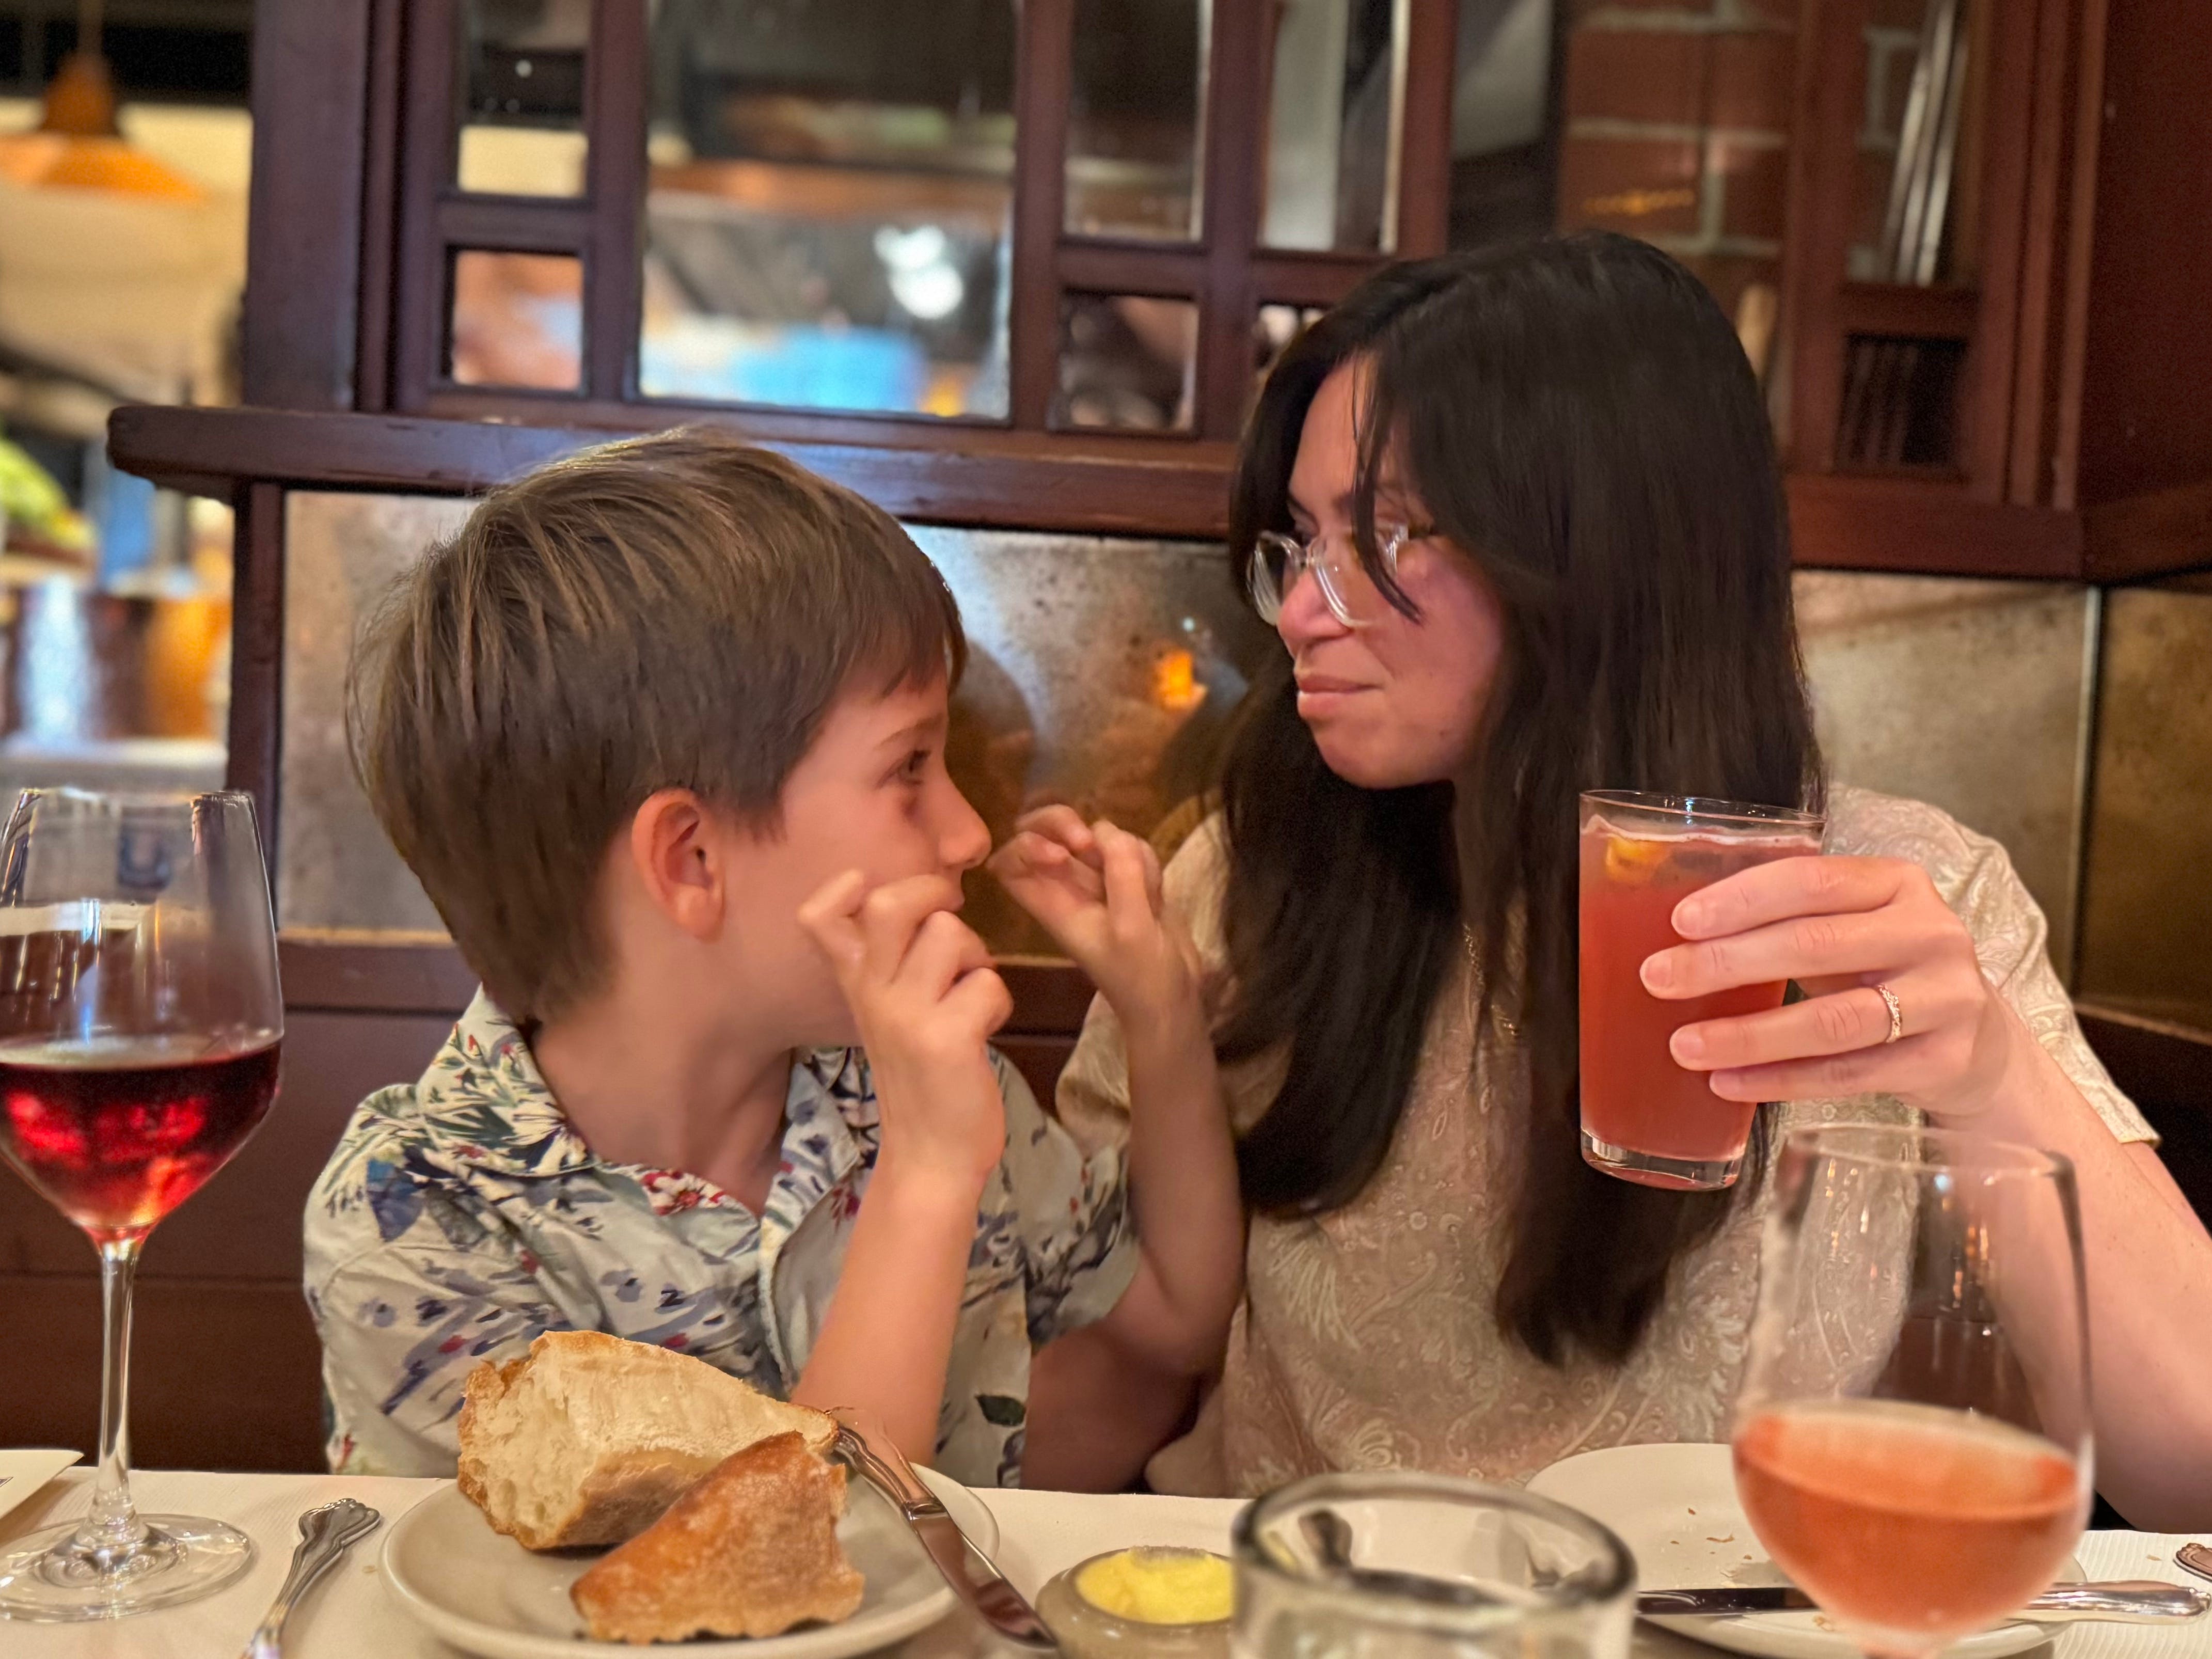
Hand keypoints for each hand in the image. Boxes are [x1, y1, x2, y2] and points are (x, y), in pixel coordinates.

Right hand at [798, 871, 1011, 1191]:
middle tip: (949, 918)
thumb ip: (890, 965)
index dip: (840, 888)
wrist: (930, 1157)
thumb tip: (921, 900)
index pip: (816, 917)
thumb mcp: (889, 1016)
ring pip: (949, 934)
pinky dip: (998, 1002)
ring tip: (969, 994)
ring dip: (975, 956)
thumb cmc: (921, 1078)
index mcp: (855, 985)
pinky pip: (988, 983)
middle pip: (889, 905)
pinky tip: (984, 1031)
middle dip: (930, 894)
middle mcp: (872, 995)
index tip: (866, 886)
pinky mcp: (946, 1039)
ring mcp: (906, 1016)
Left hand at [988, 807, 1201, 1032]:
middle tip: (1089, 841)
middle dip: (1065, 823)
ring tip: (1145, 894)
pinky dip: (1148, 861)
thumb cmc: (1143, 976)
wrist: (1173, 999)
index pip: (1009, 863)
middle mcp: (1068, 888)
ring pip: (1098, 834)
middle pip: (1042, 831)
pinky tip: (1158, 896)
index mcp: (1052, 906)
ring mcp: (1099, 881)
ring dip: (1125, 850)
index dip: (1025, 846)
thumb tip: (1106, 832)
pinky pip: (1131, 848)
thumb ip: (1121, 876)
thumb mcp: (1132, 929)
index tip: (1061, 856)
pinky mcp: (1129, 879)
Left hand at [1639, 855, 2019, 1119]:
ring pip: (1832, 1020)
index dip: (1743, 899)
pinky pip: (1848, 1074)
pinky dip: (1782, 1081)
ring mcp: (1945, 999)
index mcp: (1899, 884)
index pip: (1812, 881)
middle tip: (1660, 979)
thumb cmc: (1888, 973)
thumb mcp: (1854, 929)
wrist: (1978, 1042)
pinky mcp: (1943, 1060)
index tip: (1681, 921)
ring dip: (1749, 1035)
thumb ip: (1789, 923)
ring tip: (1685, 1045)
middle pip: (1814, 945)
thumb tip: (1681, 940)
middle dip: (1727, 963)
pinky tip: (1729, 1083)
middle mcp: (1930, 934)